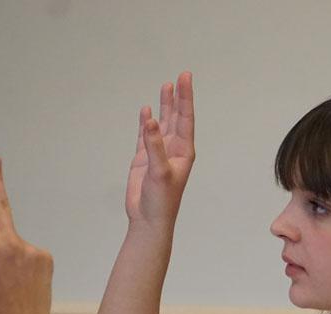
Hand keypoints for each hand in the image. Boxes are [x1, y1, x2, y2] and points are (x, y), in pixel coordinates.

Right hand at [125, 71, 194, 231]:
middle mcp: (173, 149)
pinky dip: (146, 123)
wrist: (149, 219)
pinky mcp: (145, 159)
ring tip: (166, 86)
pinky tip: (147, 112)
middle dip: (178, 97)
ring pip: (162, 124)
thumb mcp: (160, 172)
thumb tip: (151, 121)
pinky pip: (145, 136)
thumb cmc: (161, 201)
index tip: (184, 78)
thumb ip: (155, 146)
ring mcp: (159, 153)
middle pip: (177, 117)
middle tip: (180, 76)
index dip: (185, 97)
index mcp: (184, 151)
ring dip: (164, 106)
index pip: (185, 118)